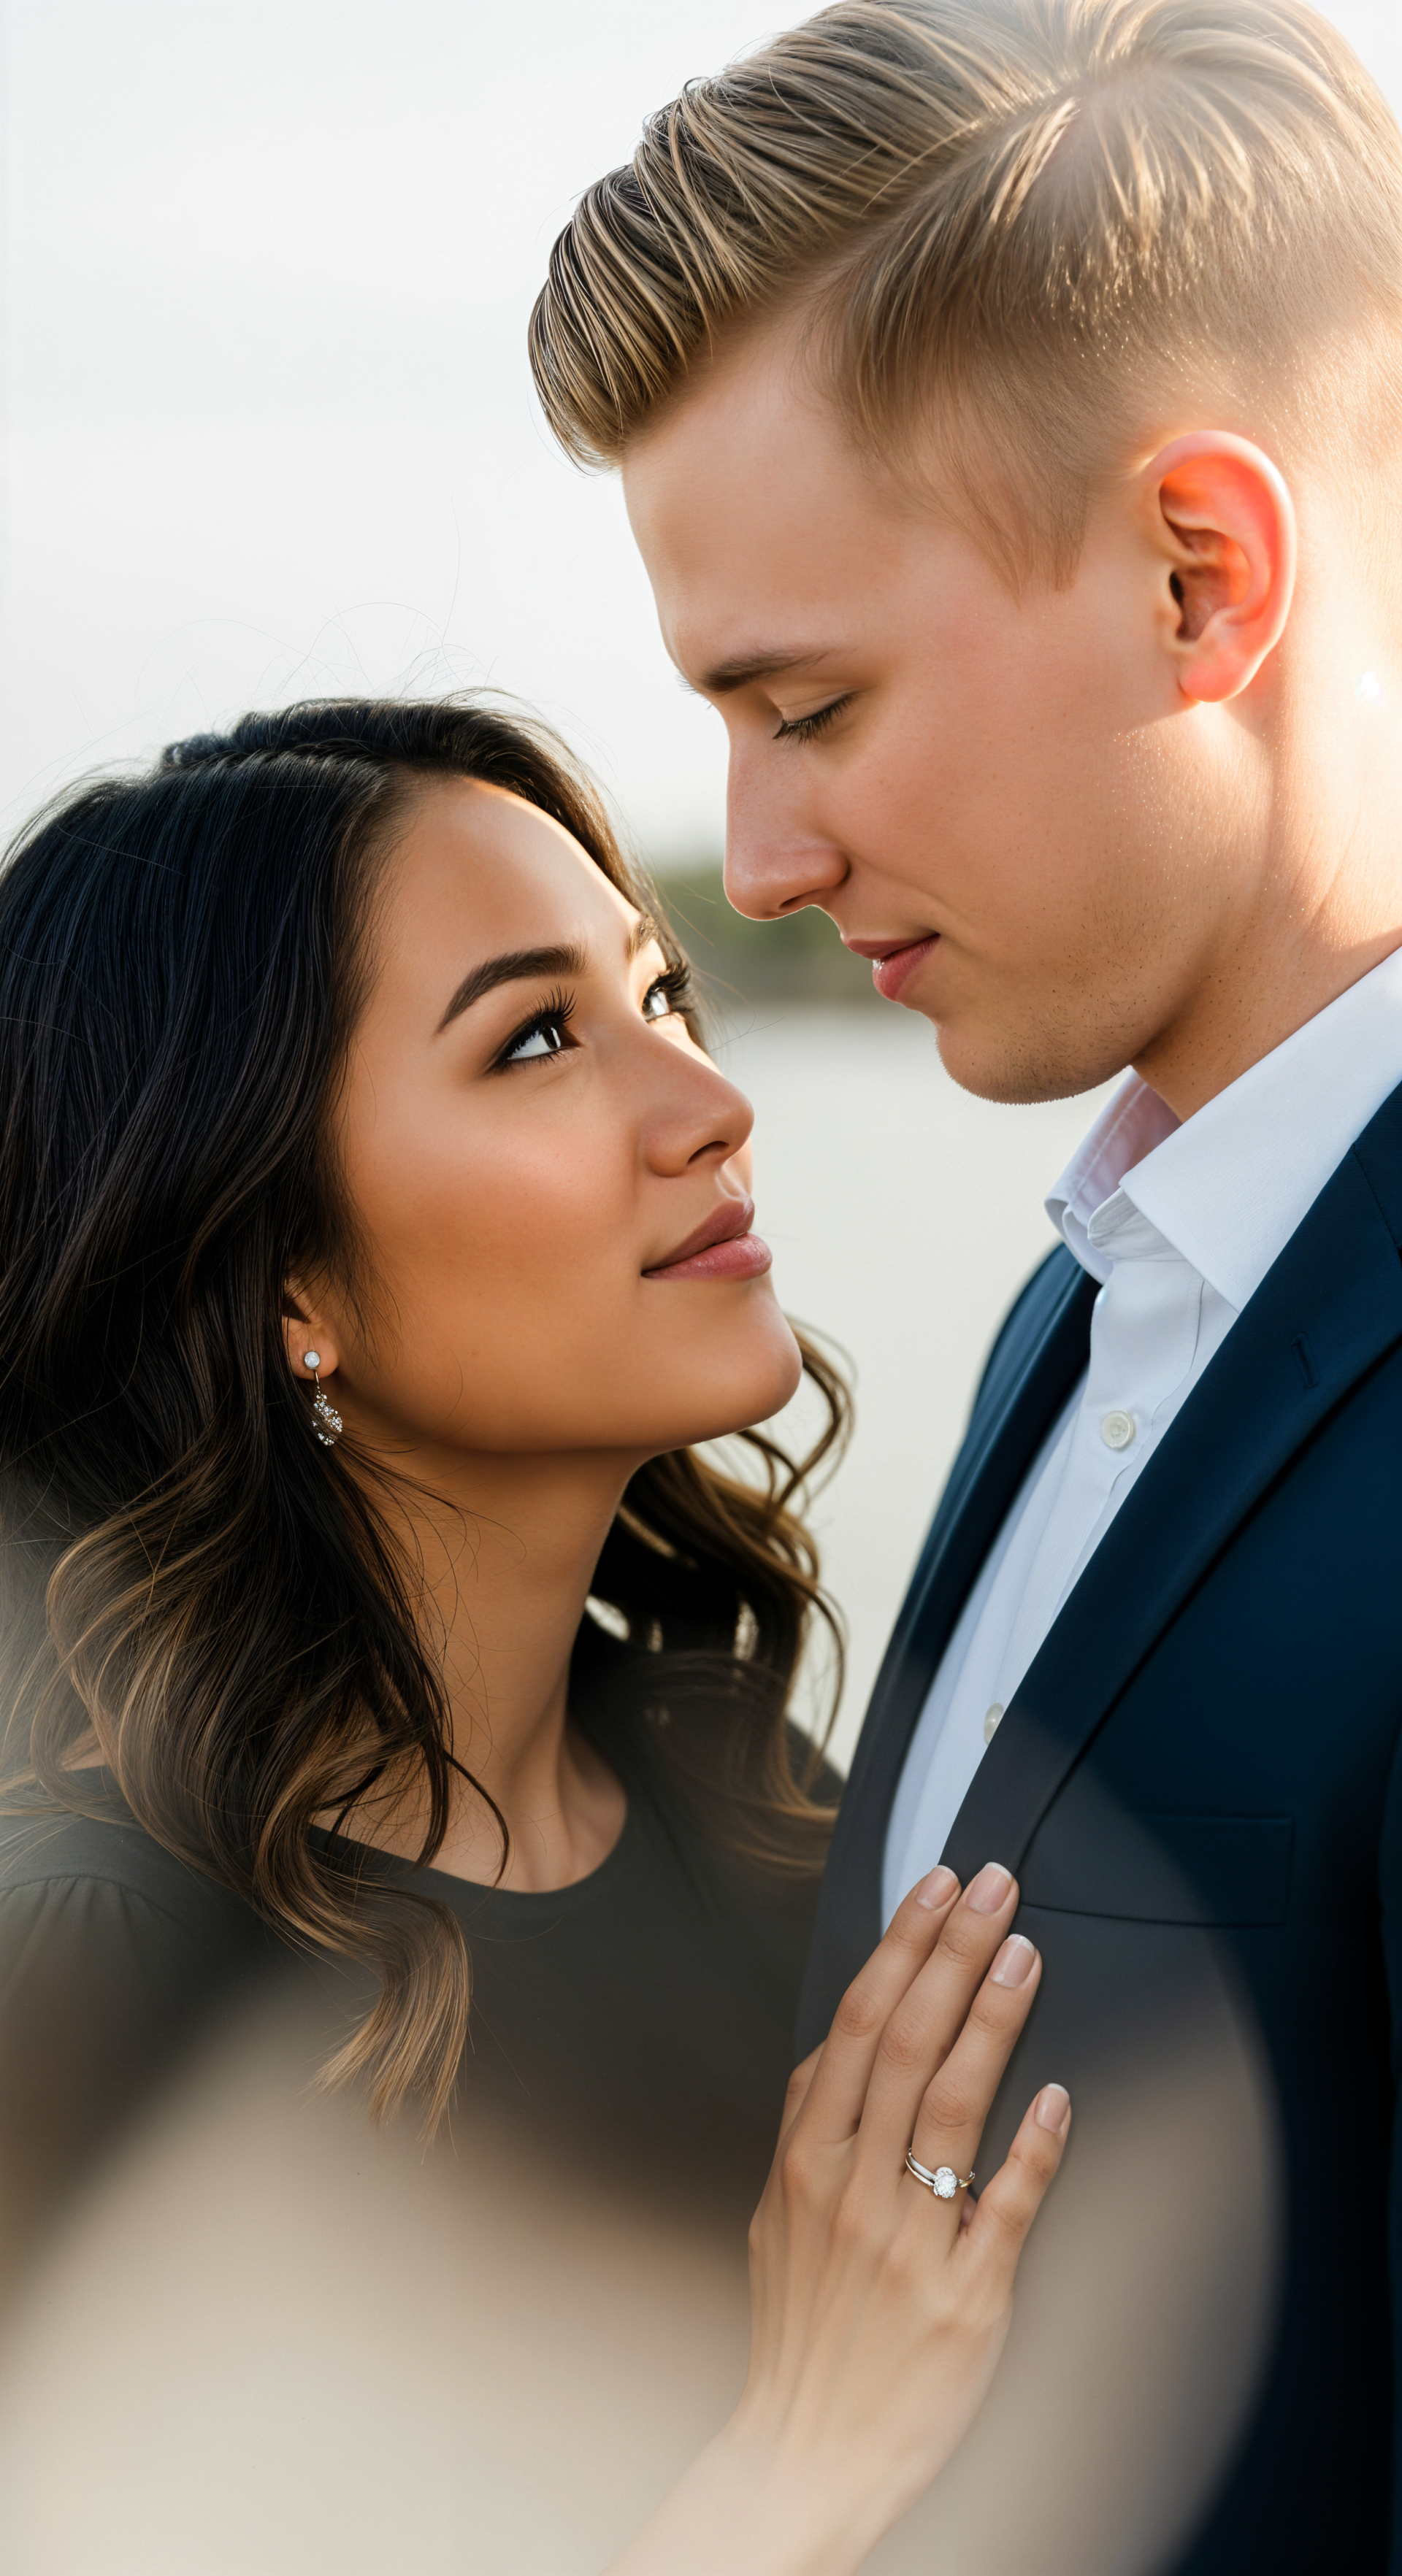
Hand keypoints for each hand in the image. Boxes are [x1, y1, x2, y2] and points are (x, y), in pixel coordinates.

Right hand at [609, 1863, 1069, 2575]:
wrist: (806, 2450)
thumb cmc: (802, 2333)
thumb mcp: (776, 2216)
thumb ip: (808, 2128)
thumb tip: (839, 2044)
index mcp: (806, 2162)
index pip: (856, 2024)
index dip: (902, 1946)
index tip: (937, 1888)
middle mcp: (854, 2190)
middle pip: (907, 2041)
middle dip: (955, 1951)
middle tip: (995, 1887)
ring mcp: (910, 2241)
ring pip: (956, 2104)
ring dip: (995, 2017)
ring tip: (1026, 1953)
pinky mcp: (967, 2297)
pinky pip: (1007, 2205)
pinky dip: (1035, 2146)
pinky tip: (1059, 2096)